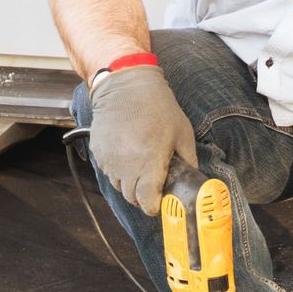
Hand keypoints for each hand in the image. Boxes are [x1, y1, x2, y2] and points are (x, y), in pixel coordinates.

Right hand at [88, 65, 197, 215]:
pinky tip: (127, 152)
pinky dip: (117, 168)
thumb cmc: (157, 107)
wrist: (126, 85)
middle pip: (131, 197)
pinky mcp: (99, 151)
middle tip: (151, 183)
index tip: (158, 201)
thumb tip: (193, 178)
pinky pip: (108, 170)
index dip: (154, 206)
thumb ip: (189, 160)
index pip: (147, 202)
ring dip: (129, 181)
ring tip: (139, 164)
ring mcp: (109, 159)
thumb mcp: (182, 132)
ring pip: (118, 185)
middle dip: (142, 195)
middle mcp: (126, 165)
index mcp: (149, 163)